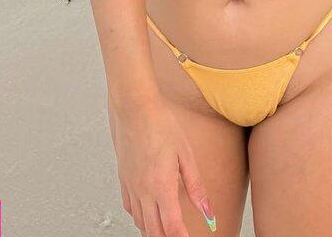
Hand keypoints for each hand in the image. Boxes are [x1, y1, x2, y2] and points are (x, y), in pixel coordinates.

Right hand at [109, 99, 215, 234]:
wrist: (134, 108)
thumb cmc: (161, 125)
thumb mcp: (185, 154)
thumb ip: (196, 186)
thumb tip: (208, 211)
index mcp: (161, 187)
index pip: (172, 227)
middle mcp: (143, 191)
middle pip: (154, 231)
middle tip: (180, 235)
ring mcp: (131, 187)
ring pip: (140, 222)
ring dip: (153, 230)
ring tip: (166, 229)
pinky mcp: (123, 179)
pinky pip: (130, 208)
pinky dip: (140, 217)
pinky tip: (148, 212)